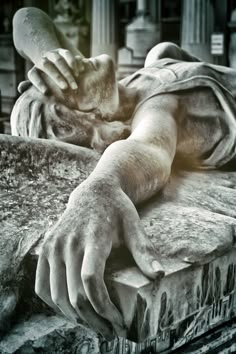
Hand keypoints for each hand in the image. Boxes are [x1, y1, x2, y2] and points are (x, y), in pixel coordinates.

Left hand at [28, 49, 84, 93]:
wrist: (51, 59)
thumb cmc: (46, 78)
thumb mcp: (38, 81)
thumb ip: (29, 85)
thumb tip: (20, 88)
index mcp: (35, 69)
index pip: (33, 75)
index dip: (39, 83)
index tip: (46, 92)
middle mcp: (43, 60)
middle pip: (47, 67)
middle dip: (56, 77)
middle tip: (65, 88)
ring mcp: (53, 54)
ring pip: (59, 61)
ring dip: (67, 72)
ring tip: (74, 85)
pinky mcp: (63, 51)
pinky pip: (68, 55)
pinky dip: (74, 63)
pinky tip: (80, 72)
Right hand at [35, 178, 163, 338]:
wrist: (94, 192)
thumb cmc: (117, 210)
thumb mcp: (134, 226)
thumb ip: (144, 250)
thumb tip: (158, 276)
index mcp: (94, 237)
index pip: (91, 280)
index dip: (103, 307)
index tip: (119, 322)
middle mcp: (69, 242)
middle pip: (75, 294)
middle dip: (94, 320)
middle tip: (110, 331)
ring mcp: (54, 245)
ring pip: (57, 295)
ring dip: (75, 317)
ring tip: (94, 325)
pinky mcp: (45, 248)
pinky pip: (41, 286)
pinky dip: (54, 304)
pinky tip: (71, 311)